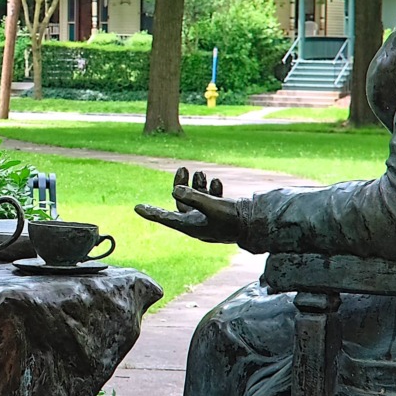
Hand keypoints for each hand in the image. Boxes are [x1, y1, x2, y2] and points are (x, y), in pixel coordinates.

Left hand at [136, 167, 263, 247]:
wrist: (258, 226)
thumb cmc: (234, 220)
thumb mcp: (212, 207)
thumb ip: (194, 198)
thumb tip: (175, 190)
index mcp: (192, 227)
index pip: (167, 219)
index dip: (152, 212)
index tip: (137, 208)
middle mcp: (198, 225)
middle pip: (181, 204)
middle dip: (181, 186)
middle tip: (182, 168)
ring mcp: (209, 220)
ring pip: (196, 201)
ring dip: (196, 186)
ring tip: (200, 173)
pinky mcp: (221, 215)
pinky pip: (209, 202)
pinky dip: (209, 190)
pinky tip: (214, 182)